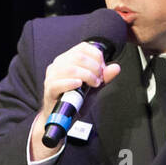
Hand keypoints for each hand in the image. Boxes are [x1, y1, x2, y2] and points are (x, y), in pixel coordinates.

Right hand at [32, 42, 122, 158]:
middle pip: (78, 57)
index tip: (102, 69)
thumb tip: (116, 67)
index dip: (97, 56)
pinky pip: (59, 83)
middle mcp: (58, 64)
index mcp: (67, 59)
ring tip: (93, 84)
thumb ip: (104, 77)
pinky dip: (71, 83)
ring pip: (71, 69)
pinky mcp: (49, 89)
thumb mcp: (93, 87)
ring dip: (87, 76)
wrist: (63, 117)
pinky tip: (79, 85)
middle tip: (99, 79)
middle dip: (94, 68)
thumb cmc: (75, 99)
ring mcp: (52, 76)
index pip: (83, 47)